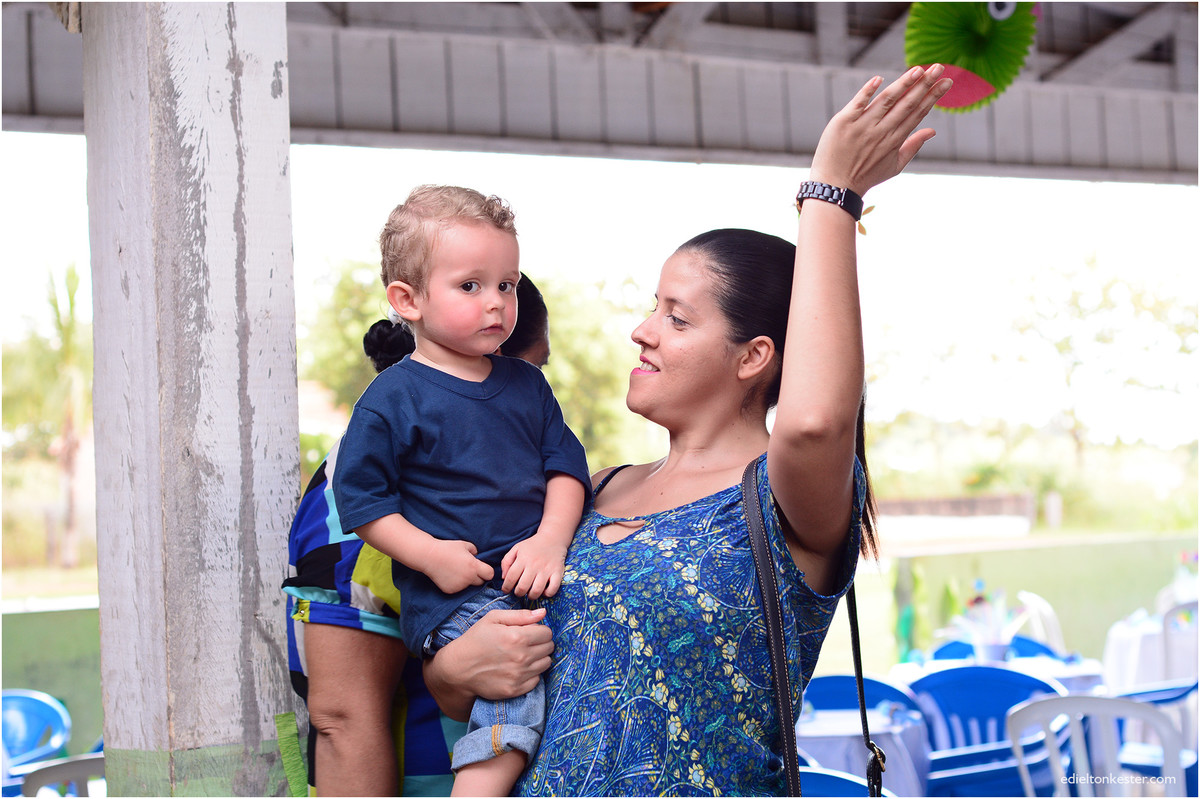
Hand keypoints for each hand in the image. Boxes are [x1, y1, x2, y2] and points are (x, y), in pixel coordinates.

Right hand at [423, 538, 493, 594]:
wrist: (429, 556)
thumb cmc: (448, 548)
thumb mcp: (465, 545)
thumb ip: (474, 551)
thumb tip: (477, 556)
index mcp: (474, 567)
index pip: (490, 574)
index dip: (487, 571)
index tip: (482, 569)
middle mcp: (468, 578)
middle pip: (480, 582)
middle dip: (478, 577)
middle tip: (468, 570)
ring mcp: (459, 586)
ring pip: (468, 586)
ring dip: (466, 581)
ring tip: (456, 570)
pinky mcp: (451, 590)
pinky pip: (458, 589)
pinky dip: (456, 584)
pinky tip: (449, 575)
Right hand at [423, 607, 553, 718]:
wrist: (458, 668)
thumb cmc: (475, 639)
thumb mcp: (493, 618)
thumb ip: (521, 615)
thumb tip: (543, 613)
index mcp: (517, 637)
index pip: (547, 633)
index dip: (540, 630)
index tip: (530, 632)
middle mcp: (521, 657)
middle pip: (549, 648)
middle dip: (541, 643)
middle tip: (527, 643)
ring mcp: (519, 675)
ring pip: (546, 664)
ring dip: (538, 658)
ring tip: (523, 655)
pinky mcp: (515, 690)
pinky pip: (536, 680)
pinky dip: (531, 674)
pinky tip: (518, 669)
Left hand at [500, 533, 567, 598]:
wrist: (553, 538)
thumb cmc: (532, 545)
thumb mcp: (516, 549)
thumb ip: (506, 562)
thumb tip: (504, 578)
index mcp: (523, 558)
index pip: (510, 577)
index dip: (506, 587)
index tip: (506, 590)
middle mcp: (534, 564)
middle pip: (523, 586)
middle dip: (518, 593)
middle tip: (519, 592)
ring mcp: (547, 569)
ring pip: (537, 590)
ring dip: (531, 596)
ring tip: (529, 593)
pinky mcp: (557, 572)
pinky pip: (553, 588)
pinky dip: (547, 594)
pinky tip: (543, 591)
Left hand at [809, 64, 952, 195]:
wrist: (835, 187)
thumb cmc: (864, 176)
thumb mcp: (894, 166)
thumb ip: (913, 146)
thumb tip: (932, 131)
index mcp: (895, 140)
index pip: (918, 113)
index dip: (933, 96)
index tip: (947, 81)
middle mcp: (881, 131)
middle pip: (907, 103)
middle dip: (925, 84)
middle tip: (939, 67)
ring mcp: (862, 126)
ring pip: (886, 100)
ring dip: (903, 84)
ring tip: (918, 69)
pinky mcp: (843, 122)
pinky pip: (858, 103)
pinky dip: (868, 91)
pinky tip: (879, 79)